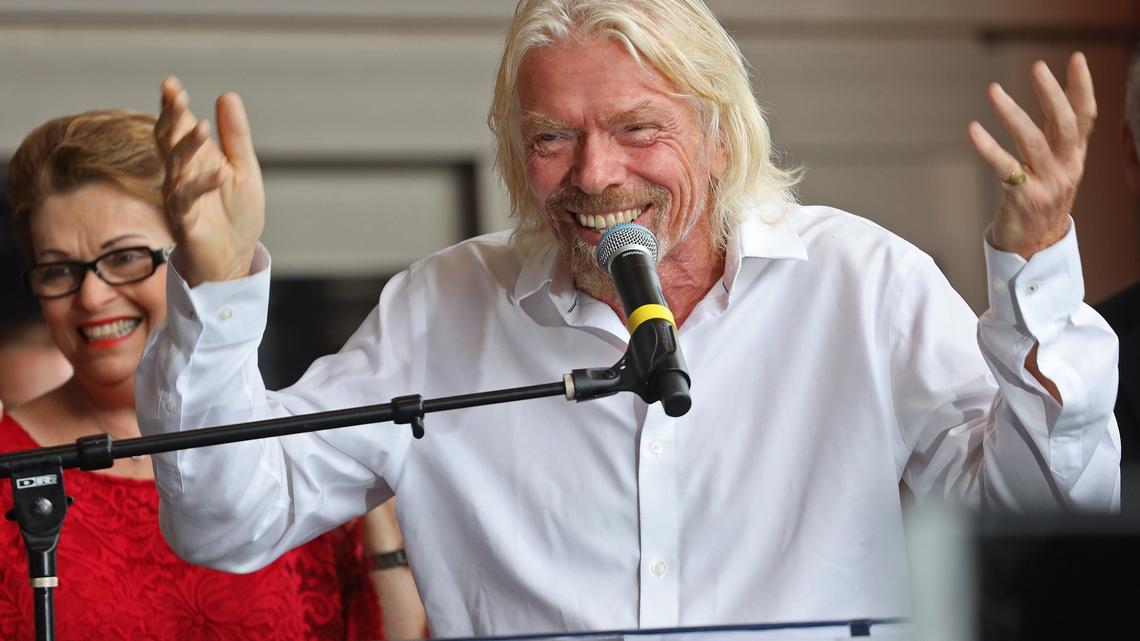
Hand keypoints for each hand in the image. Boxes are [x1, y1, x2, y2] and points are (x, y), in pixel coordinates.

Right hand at [155, 76, 265, 286]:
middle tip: (177, 97)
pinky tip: (221, 173)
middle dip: (171, 119)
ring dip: (188, 147)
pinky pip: (188, 200)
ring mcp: (179, 197)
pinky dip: (203, 185)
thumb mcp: (244, 169)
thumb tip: (226, 95)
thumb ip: (235, 136)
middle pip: (168, 142)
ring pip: (175, 167)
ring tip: (203, 127)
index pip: (176, 127)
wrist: (234, 258)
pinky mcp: (184, 221)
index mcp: (194, 159)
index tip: (170, 83)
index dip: (171, 106)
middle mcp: (180, 175)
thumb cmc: (235, 214)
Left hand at [967, 52, 1095, 258]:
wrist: (1036, 247)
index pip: (1085, 116)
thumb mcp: (1058, 167)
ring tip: (993, 90)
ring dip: (1012, 113)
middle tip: (1037, 67)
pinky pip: (1005, 168)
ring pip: (1033, 141)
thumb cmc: (1042, 200)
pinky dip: (988, 148)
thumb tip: (1058, 96)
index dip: (1082, 87)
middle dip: (1052, 94)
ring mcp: (1047, 183)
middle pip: (1064, 124)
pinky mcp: (1024, 198)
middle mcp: (1066, 168)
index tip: (1076, 58)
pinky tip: (973, 130)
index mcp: (1075, 157)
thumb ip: (1058, 136)